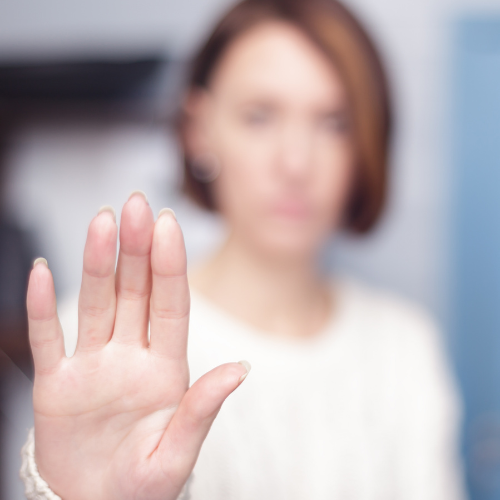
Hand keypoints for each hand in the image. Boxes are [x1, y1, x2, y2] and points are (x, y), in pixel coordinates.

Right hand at [26, 193, 249, 499]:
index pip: (170, 304)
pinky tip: (44, 271)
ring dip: (98, 263)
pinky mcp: (57, 383)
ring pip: (97, 303)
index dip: (169, 265)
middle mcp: (130, 357)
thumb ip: (203, 407)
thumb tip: (241, 368)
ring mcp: (93, 366)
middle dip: (137, 248)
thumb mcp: (176, 452)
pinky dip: (42, 307)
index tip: (169, 225)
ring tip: (103, 221)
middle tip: (138, 204)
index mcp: (166, 369)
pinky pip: (49, 338)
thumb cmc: (142, 487)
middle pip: (135, 291)